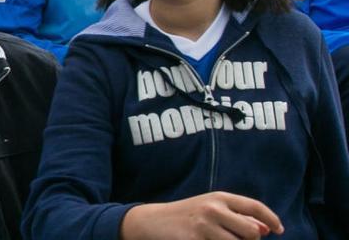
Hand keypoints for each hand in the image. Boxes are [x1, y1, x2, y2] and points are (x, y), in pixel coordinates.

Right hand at [120, 191, 283, 239]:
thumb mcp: (210, 209)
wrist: (153, 222)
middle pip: (251, 233)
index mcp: (219, 197)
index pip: (254, 206)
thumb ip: (238, 217)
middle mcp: (213, 209)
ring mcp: (204, 227)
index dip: (272, 219)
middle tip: (235, 239)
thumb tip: (266, 229)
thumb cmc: (187, 216)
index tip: (280, 230)